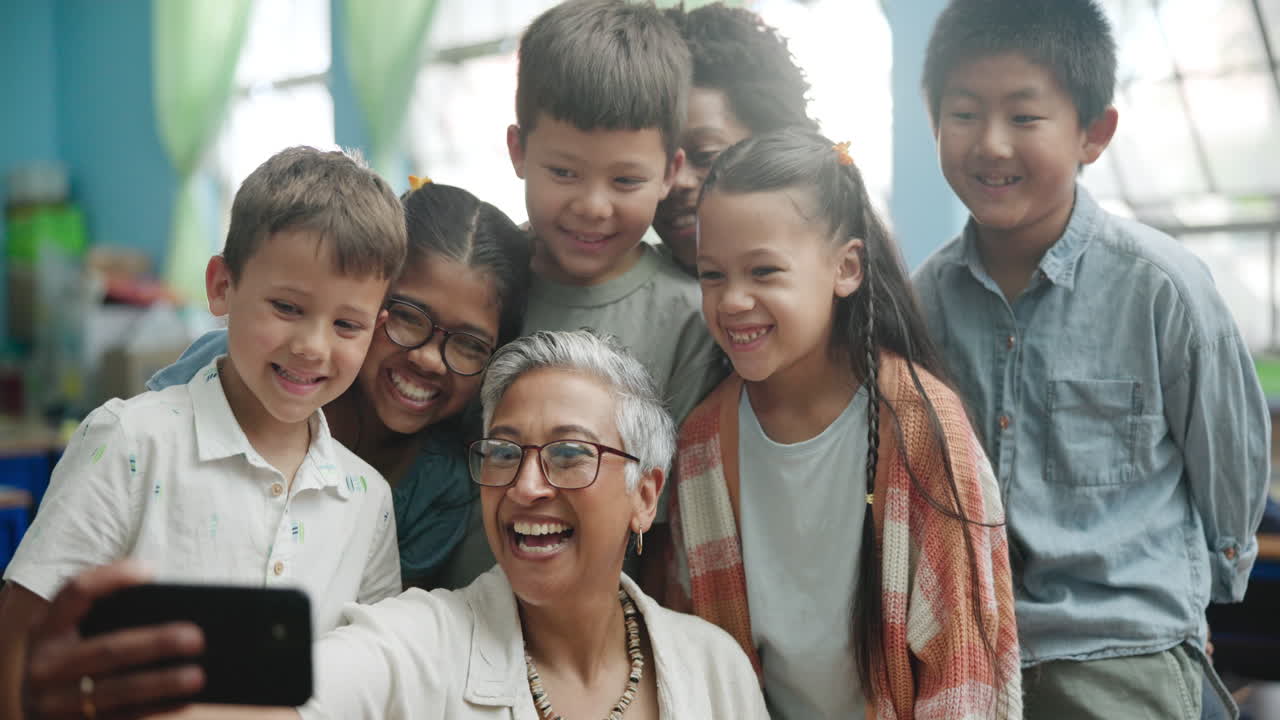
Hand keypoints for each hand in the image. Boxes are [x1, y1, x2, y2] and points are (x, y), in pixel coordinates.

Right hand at [23, 563, 205, 719]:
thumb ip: (105, 618)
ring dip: (161, 683)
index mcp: (46, 629)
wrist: (34, 711)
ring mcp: (55, 701)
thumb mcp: (70, 635)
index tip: (151, 569)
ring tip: (197, 675)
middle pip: (108, 649)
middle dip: (155, 643)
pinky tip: (183, 700)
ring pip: (116, 691)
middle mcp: (45, 664)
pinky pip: (122, 717)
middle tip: (196, 637)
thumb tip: (174, 609)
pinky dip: (155, 708)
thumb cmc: (70, 658)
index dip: (111, 578)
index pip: (75, 592)